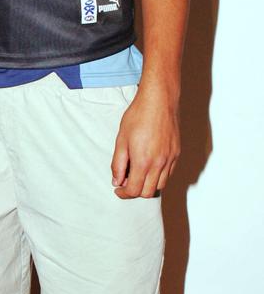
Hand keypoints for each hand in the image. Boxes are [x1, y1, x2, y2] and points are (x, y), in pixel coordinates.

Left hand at [111, 83, 179, 198]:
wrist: (159, 101)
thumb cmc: (138, 116)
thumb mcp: (121, 139)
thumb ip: (118, 163)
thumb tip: (117, 181)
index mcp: (143, 161)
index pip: (134, 190)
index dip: (124, 193)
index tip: (118, 190)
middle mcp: (159, 164)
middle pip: (149, 192)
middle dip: (135, 191)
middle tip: (126, 182)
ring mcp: (170, 159)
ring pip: (160, 185)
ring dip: (148, 185)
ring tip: (137, 173)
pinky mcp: (176, 153)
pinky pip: (169, 174)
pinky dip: (158, 176)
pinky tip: (149, 166)